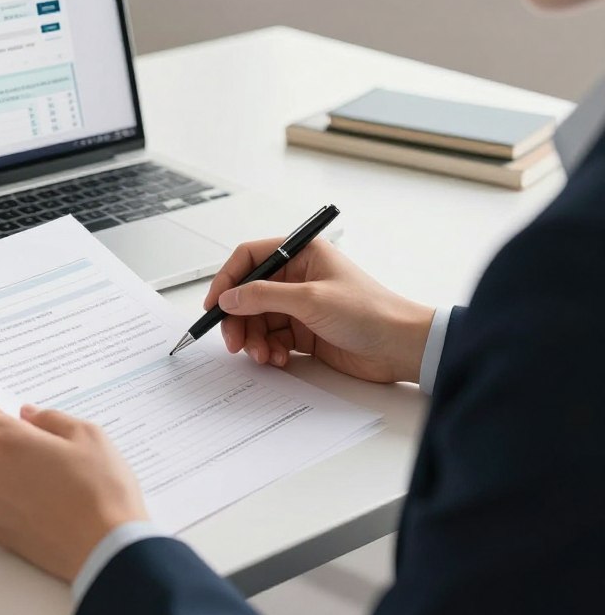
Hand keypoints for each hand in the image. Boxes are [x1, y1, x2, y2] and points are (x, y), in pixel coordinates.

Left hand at [0, 398, 148, 581]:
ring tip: (49, 483)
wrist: (106, 549)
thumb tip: (27, 415)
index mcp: (8, 441)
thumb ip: (51, 418)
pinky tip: (45, 507)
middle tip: (44, 452)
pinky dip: (12, 501)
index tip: (12, 416)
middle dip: (7, 443)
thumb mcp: (87, 435)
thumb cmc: (101, 487)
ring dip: (8, 472)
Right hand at [204, 237, 434, 383]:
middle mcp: (298, 277)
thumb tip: (229, 297)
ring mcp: (301, 306)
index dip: (228, 280)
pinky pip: (273, 339)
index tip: (214, 304)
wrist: (401, 348)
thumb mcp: (310, 299)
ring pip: (258, 320)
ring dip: (254, 339)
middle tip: (233, 341)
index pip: (250, 258)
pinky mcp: (305, 332)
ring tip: (262, 355)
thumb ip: (263, 296)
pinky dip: (270, 350)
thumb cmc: (370, 312)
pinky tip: (279, 359)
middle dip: (238, 319)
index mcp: (302, 255)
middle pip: (249, 294)